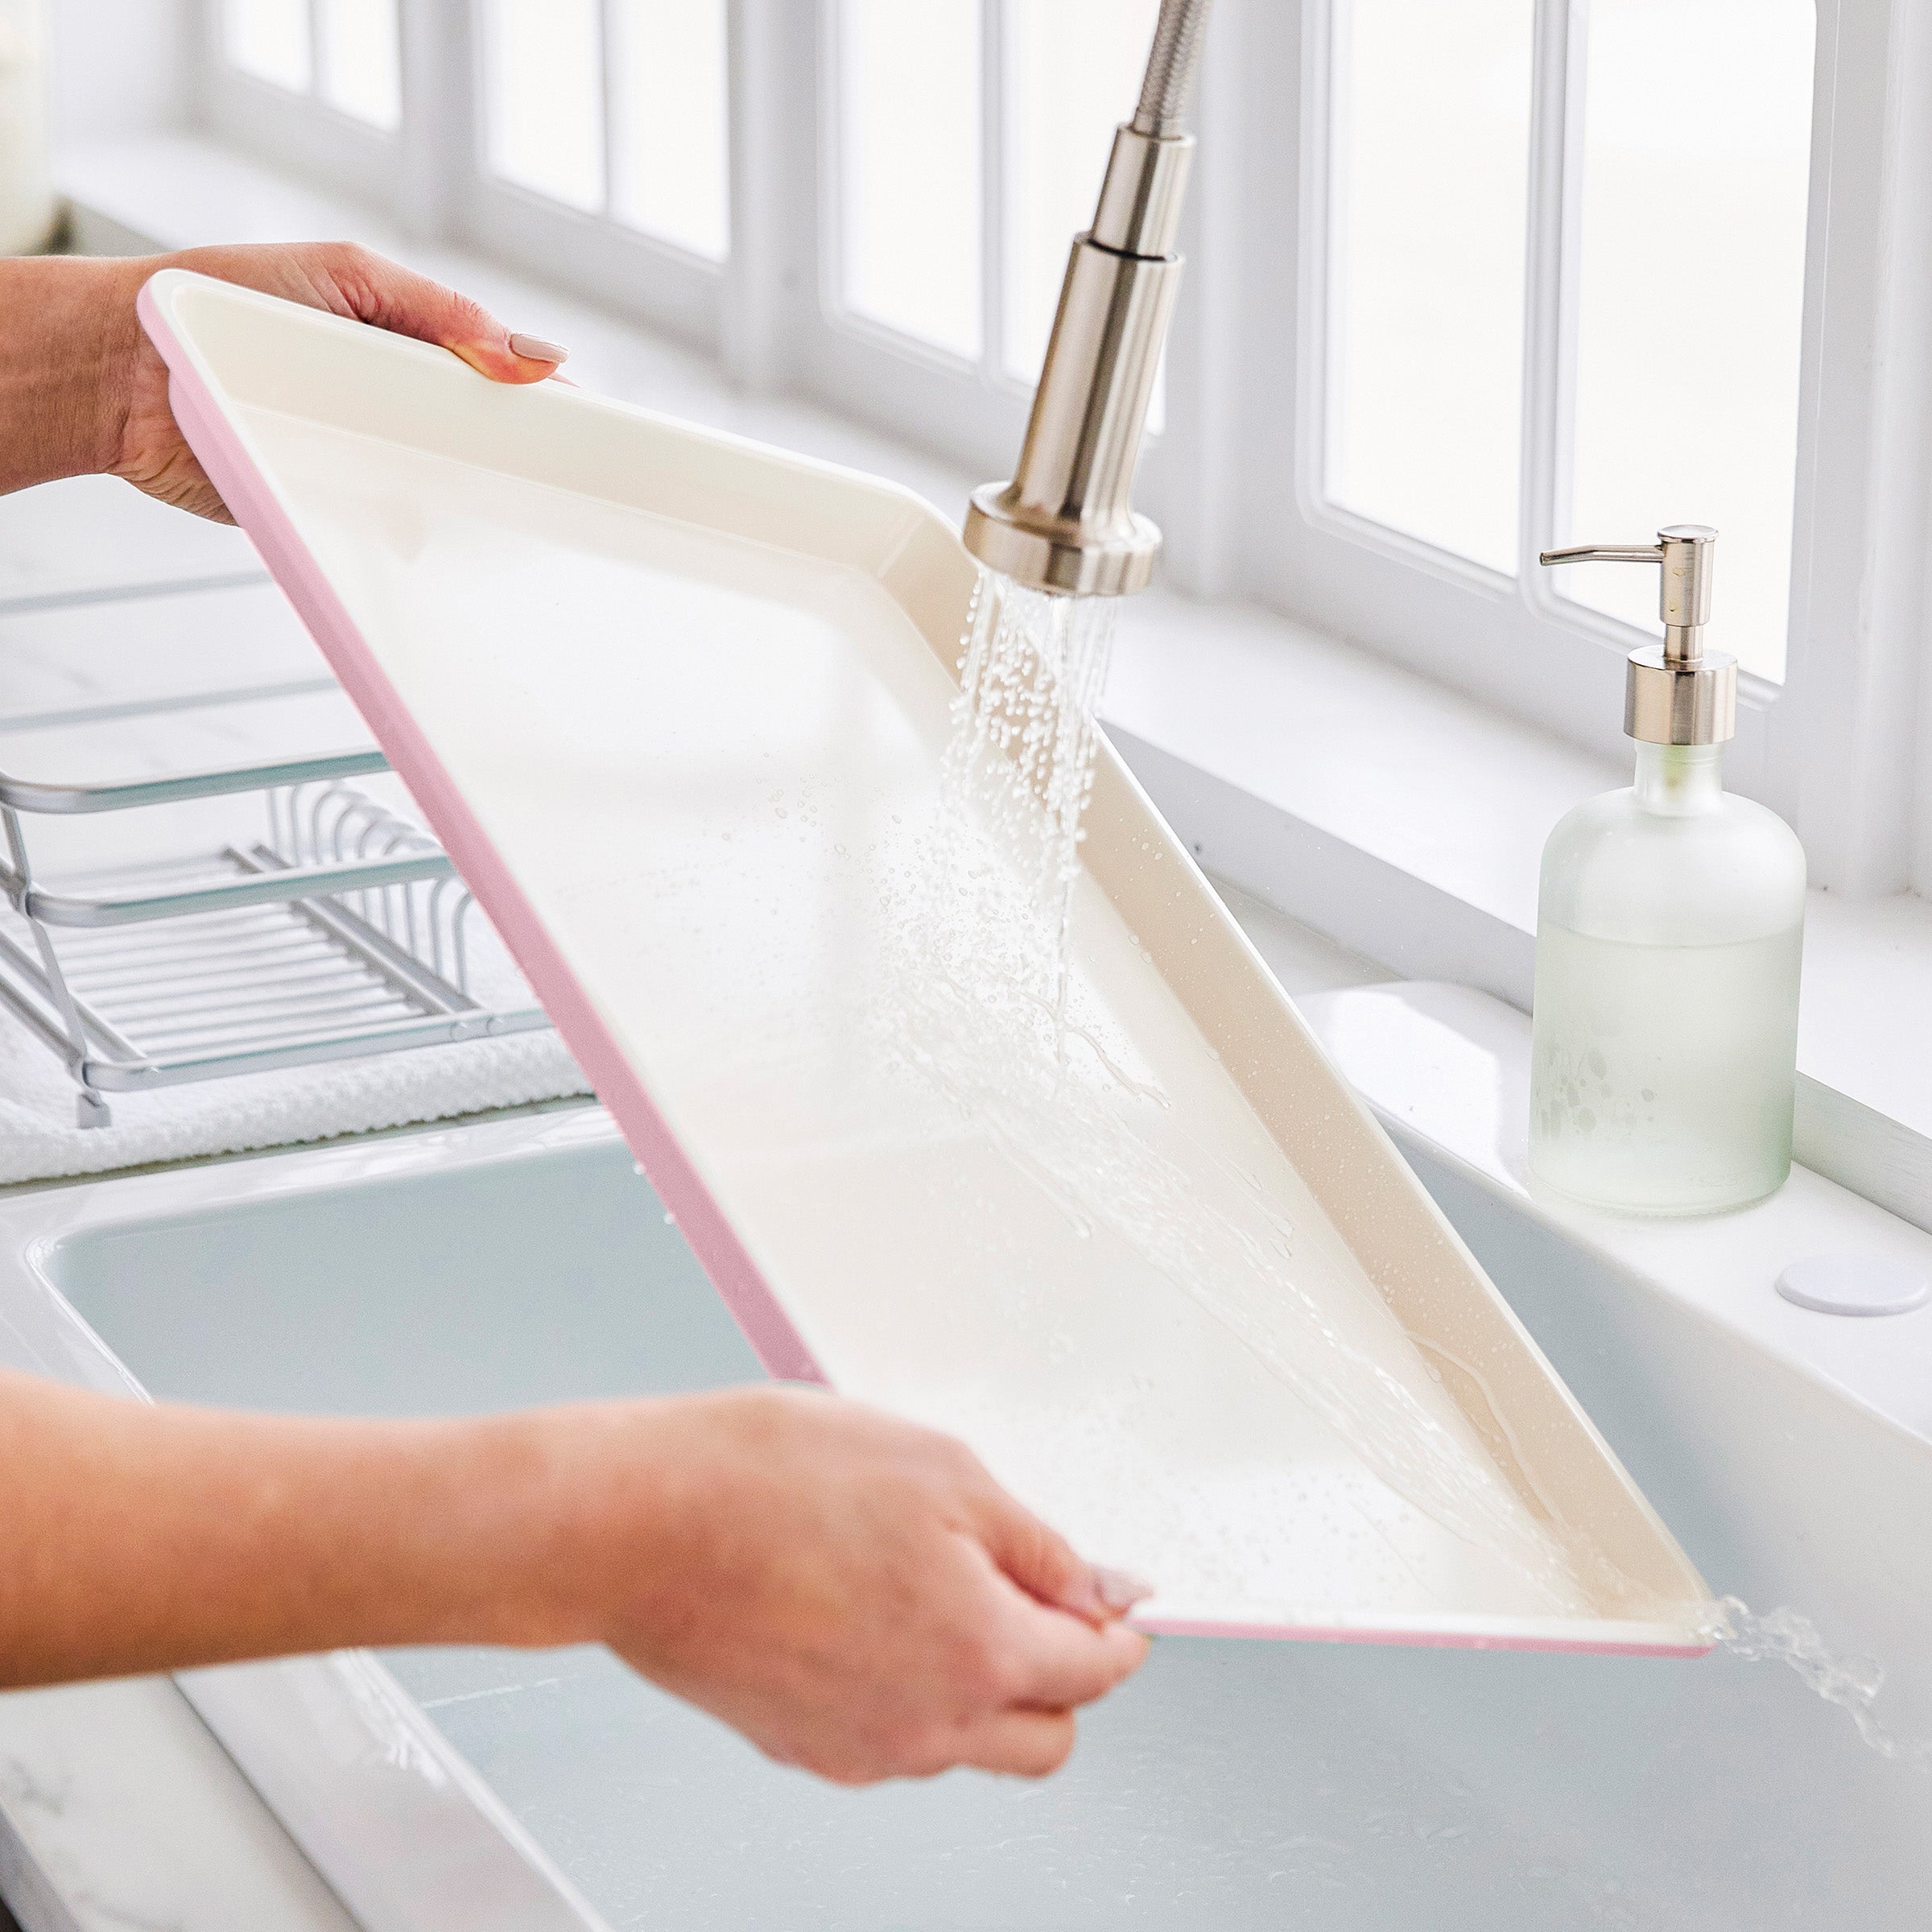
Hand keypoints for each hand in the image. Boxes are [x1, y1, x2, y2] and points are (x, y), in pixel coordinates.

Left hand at [109, 241, 567, 522]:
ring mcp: (367, 463)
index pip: (491, 378)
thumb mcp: (343, 277)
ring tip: (520, 512)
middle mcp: (391, 410)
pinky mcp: (333, 510)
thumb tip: (529, 354)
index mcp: (402, 351)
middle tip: (565, 477)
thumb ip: (437, 310)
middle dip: (522, 461)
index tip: (587, 424)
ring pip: (446, 495)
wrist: (128, 374)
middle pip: (480, 443)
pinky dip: (424, 542)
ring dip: (479, 504)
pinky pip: (393, 536)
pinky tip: (456, 543)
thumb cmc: (218, 303)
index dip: (540, 402)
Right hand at [532, 1387, 1151, 1783]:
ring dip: (983, 1685)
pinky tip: (871, 1612)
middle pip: (1046, 1737)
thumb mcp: (943, 1468)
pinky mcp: (798, 1746)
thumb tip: (1103, 1587)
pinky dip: (909, 1692)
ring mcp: (858, 1749)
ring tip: (932, 1585)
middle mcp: (927, 1726)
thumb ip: (1037, 1542)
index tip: (1115, 1602)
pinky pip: (891, 1739)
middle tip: (1037, 1597)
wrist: (633, 1523)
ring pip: (968, 1744)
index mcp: (980, 1653)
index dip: (1119, 1628)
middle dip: (1063, 1675)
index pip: (1096, 1672)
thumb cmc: (768, 1480)